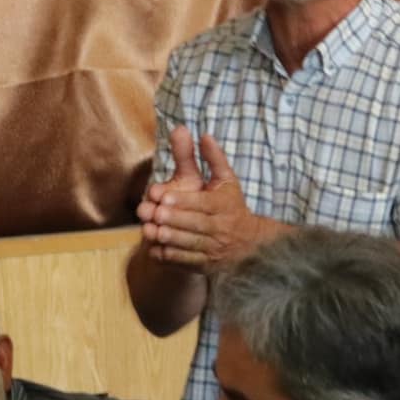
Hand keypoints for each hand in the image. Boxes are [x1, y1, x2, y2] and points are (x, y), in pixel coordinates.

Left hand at [135, 129, 274, 273]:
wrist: (249, 244)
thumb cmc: (232, 206)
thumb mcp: (226, 181)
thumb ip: (214, 158)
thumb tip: (203, 134)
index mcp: (225, 206)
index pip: (204, 204)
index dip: (183, 201)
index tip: (163, 197)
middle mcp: (222, 229)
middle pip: (196, 225)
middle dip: (173, 220)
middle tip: (153, 214)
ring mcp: (215, 250)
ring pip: (190, 245)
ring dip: (169, 239)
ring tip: (150, 232)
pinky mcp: (207, 265)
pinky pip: (187, 262)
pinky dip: (171, 257)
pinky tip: (155, 249)